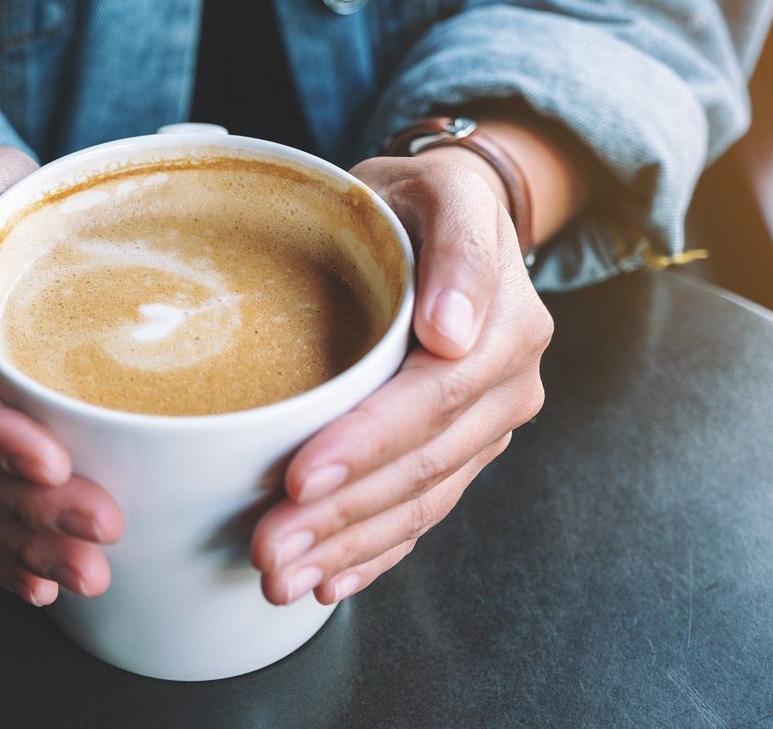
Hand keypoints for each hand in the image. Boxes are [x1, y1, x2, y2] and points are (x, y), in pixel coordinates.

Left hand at [249, 152, 552, 604]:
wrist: (449, 220)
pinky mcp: (462, 452)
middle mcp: (505, 386)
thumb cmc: (423, 201)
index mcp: (505, 325)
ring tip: (279, 579)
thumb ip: (459, 248)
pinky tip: (331, 581)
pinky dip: (376, 553)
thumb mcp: (444, 191)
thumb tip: (452, 329)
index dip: (366, 443)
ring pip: (418, 502)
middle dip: (340, 514)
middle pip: (420, 465)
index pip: (431, 398)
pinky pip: (422, 513)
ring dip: (347, 547)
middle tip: (267, 549)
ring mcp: (485, 427)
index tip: (299, 475)